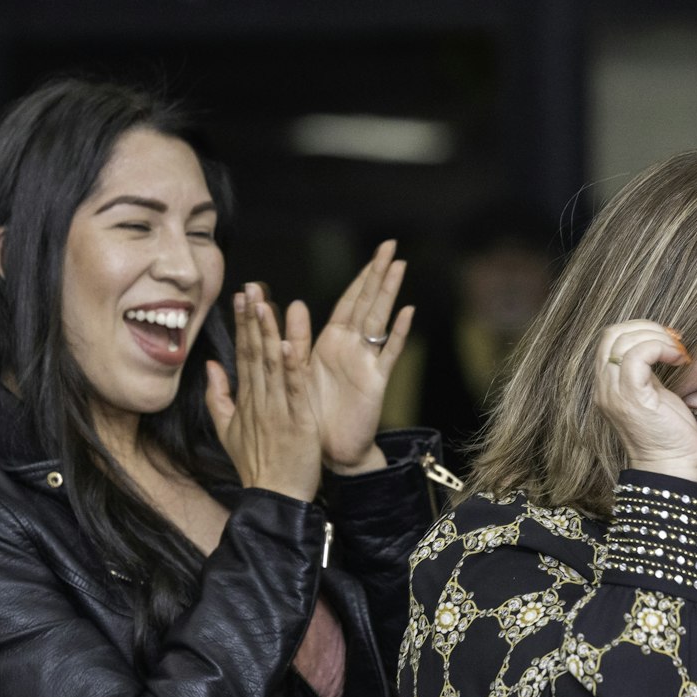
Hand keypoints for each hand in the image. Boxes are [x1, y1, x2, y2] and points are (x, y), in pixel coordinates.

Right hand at [205, 285, 323, 501]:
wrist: (274, 497)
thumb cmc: (256, 466)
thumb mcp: (228, 431)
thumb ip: (218, 397)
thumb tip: (212, 366)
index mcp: (246, 400)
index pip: (243, 354)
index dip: (243, 324)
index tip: (242, 296)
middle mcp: (259, 401)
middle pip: (254, 353)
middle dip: (253, 319)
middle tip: (251, 287)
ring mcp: (277, 410)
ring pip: (271, 366)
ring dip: (269, 334)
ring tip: (266, 305)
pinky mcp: (297, 423)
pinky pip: (294, 391)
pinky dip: (291, 369)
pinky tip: (288, 346)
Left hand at [309, 240, 414, 473]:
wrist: (330, 452)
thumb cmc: (313, 417)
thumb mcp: (295, 374)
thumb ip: (292, 343)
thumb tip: (290, 307)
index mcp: (330, 344)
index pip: (348, 301)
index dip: (360, 276)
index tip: (374, 251)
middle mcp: (351, 348)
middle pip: (367, 302)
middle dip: (378, 273)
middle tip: (391, 244)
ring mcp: (366, 363)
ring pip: (379, 319)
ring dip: (388, 292)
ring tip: (399, 265)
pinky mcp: (375, 382)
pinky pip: (387, 353)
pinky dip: (397, 332)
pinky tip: (406, 311)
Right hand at [593, 319, 696, 480]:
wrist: (671, 466)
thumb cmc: (668, 433)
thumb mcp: (653, 394)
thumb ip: (646, 371)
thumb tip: (658, 345)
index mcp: (607, 385)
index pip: (610, 340)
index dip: (638, 330)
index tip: (667, 340)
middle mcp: (604, 388)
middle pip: (611, 334)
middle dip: (646, 328)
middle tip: (673, 341)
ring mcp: (614, 393)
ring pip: (623, 341)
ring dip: (656, 337)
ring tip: (677, 352)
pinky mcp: (632, 398)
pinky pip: (638, 355)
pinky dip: (660, 348)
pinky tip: (677, 360)